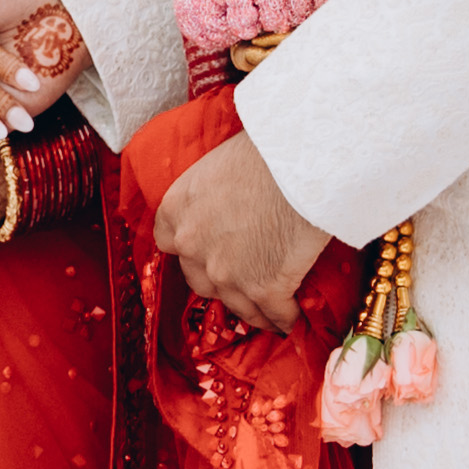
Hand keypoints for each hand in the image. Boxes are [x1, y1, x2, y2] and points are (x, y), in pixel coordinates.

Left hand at [153, 133, 331, 334]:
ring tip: (267, 311)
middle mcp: (192, 246)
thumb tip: (231, 199)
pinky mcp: (265, 288)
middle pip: (199, 280)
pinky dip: (285, 319)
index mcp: (176, 209)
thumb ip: (212, 194)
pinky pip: (275, 313)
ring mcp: (226, 272)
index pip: (167, 241)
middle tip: (240, 279)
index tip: (203, 253)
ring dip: (252, 310)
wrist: (301, 161)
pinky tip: (293, 319)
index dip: (188, 250)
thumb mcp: (220, 164)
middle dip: (219, 283)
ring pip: (237, 304)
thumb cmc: (266, 149)